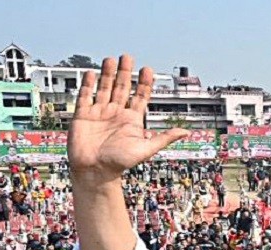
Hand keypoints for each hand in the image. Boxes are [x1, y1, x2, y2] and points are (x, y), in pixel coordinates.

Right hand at [68, 55, 188, 182]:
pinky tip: (91, 73)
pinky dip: (88, 84)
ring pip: (104, 88)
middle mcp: (116, 114)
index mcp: (132, 120)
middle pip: (121, 88)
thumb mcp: (146, 149)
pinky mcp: (83, 115)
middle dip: (125, 72)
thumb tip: (186, 132)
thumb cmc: (120, 163)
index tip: (147, 70)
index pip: (140, 97)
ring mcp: (100, 113)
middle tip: (128, 57)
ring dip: (107, 74)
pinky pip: (85, 96)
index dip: (144, 83)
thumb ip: (164, 138)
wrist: (95, 171)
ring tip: (111, 59)